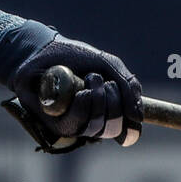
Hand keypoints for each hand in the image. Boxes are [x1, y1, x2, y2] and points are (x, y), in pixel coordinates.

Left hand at [1, 34, 142, 153]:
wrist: (43, 48)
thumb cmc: (76, 57)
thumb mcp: (109, 65)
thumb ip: (129, 86)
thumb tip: (137, 118)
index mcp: (106, 112)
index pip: (126, 133)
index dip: (132, 126)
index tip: (129, 109)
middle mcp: (90, 121)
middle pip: (113, 129)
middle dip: (115, 103)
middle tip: (103, 80)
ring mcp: (71, 123)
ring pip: (95, 128)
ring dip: (99, 102)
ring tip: (90, 79)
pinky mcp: (52, 122)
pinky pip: (73, 125)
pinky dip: (82, 108)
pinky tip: (81, 92)